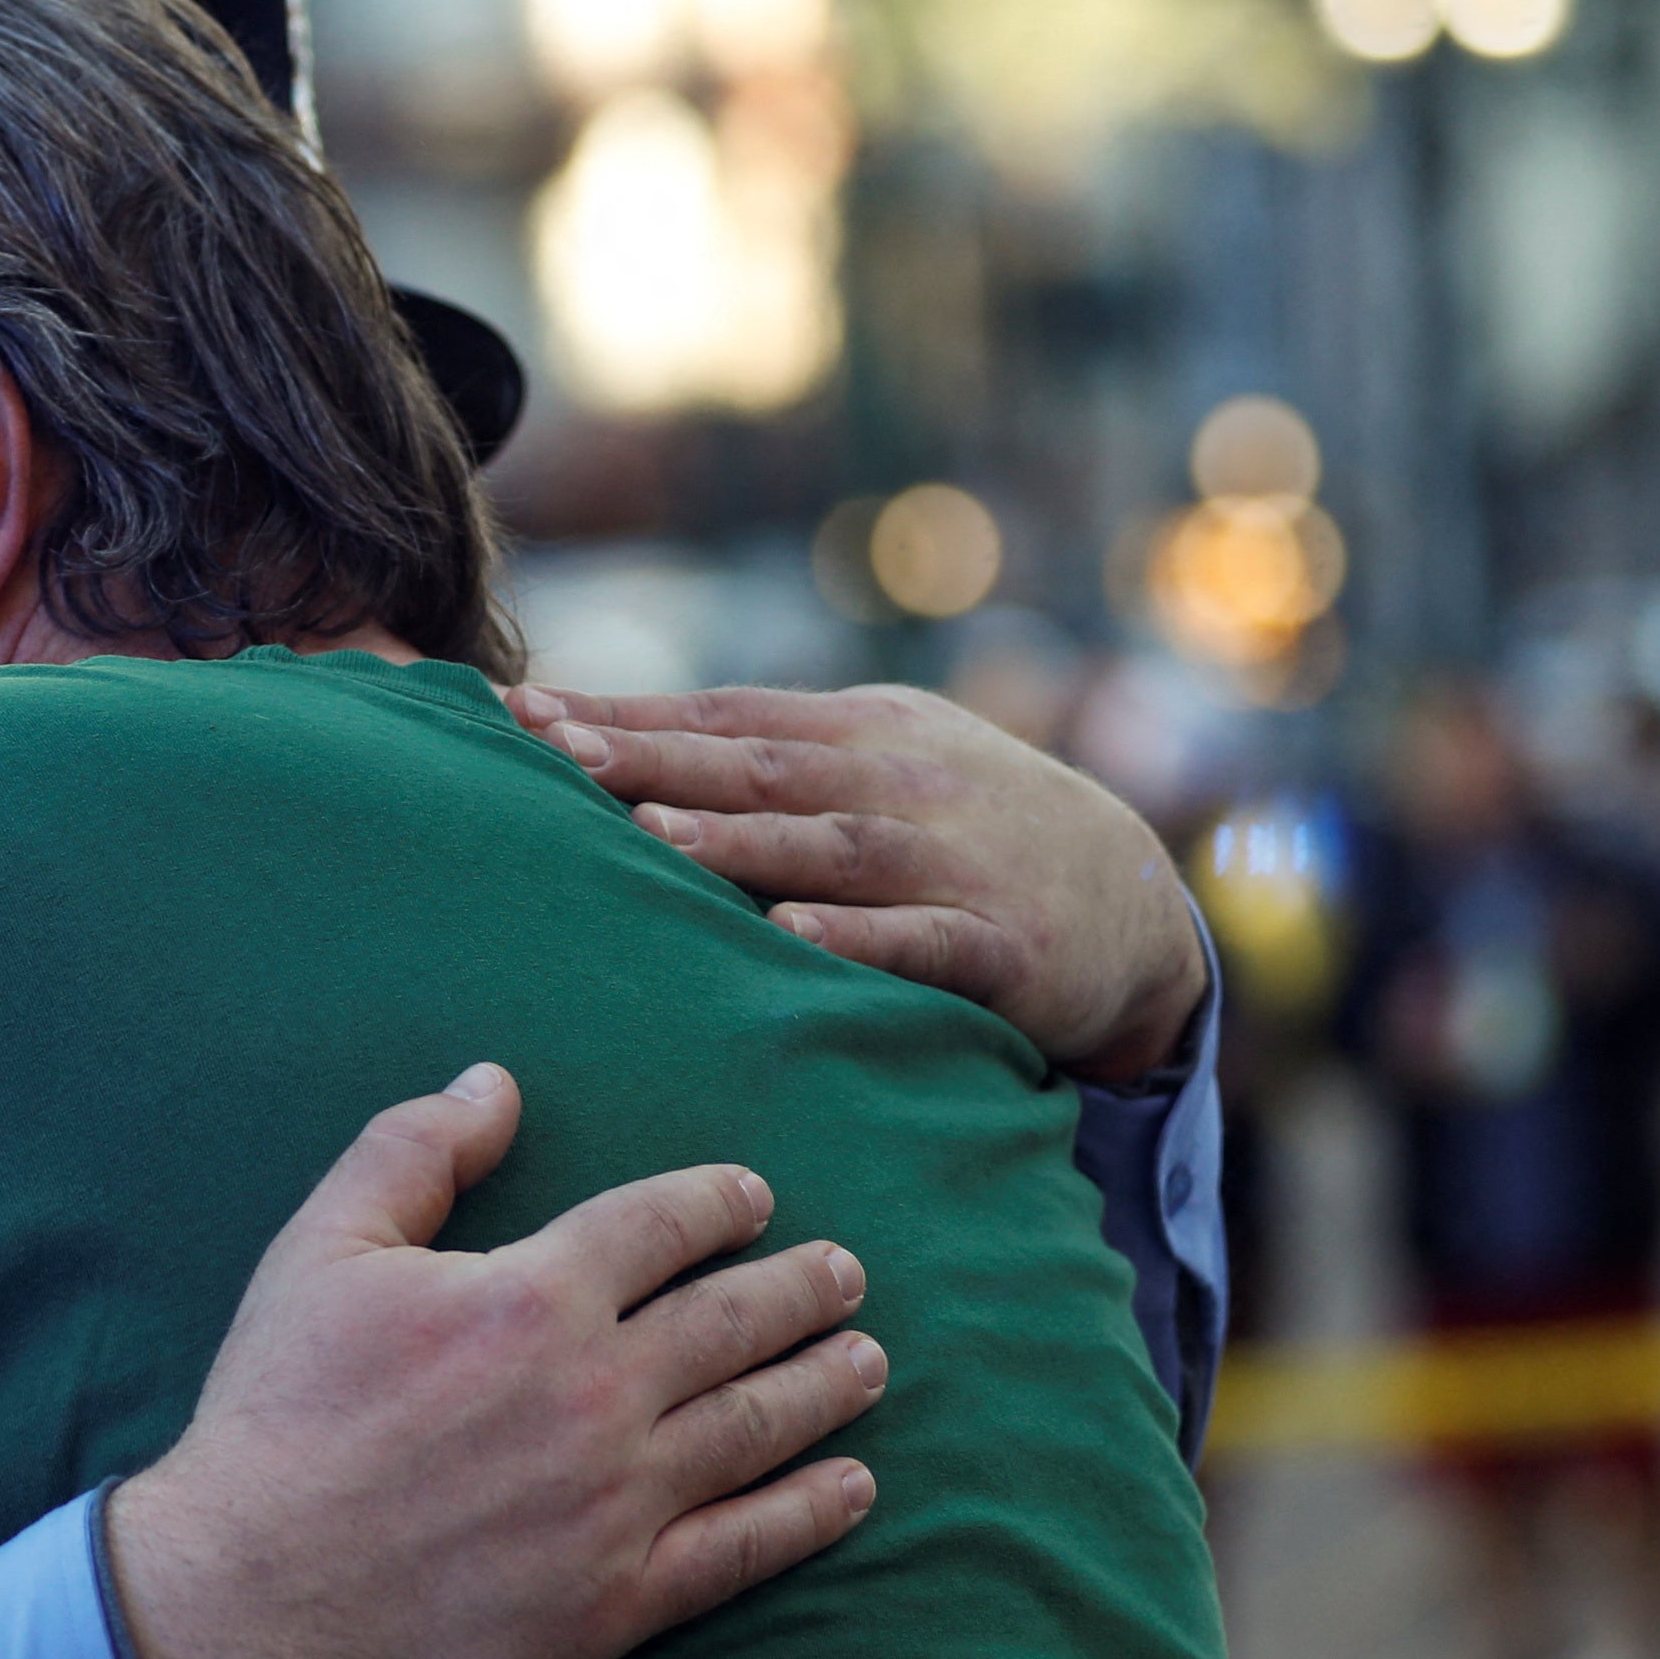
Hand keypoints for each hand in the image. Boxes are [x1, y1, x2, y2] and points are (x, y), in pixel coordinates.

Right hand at [103, 1065, 887, 1658]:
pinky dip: (811, 1513)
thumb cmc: (276, 1412)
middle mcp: (596, 1392)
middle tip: (843, 1275)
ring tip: (867, 1360)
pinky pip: (744, 1549)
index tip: (754, 1201)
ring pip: (759, 1426)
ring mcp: (618, 1502)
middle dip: (802, 1288)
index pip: (662, 1226)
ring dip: (825, 1385)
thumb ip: (412, 1152)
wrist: (245, 1590)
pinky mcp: (617, 1601)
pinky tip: (852, 1488)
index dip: (719, 1204)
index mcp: (533, 1296)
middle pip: (736, 1321)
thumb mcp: (320, 1252)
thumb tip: (495, 1082)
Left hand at [507, 681, 1208, 1085]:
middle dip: (654, 758)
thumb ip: (780, 756)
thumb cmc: (973, 833)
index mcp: (863, 732)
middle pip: (760, 765)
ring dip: (740, 840)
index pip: (725, 715)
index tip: (522, 714)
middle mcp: (900, 781)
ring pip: (830, 844)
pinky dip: (858, 933)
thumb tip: (634, 749)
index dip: (626, 714)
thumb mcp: (889, 766)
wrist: (1137, 904)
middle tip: (554, 754)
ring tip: (651, 834)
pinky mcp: (1000, 945)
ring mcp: (953, 860)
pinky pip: (921, 939)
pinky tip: (792, 930)